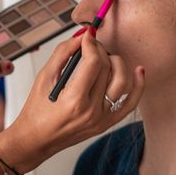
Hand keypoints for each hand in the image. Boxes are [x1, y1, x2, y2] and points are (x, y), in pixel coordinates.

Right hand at [0, 28, 144, 173]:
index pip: (93, 63)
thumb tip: (81, 37)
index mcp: (74, 100)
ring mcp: (102, 119)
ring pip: (122, 81)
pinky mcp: (107, 123)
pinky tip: (139, 70)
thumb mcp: (44, 77)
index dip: (91, 44)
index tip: (86, 35)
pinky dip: (138, 85)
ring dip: (115, 62)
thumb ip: (62, 54)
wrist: (37, 139)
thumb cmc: (36, 110)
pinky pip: (130, 102)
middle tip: (90, 44)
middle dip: (99, 50)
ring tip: (103, 57)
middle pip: (107, 69)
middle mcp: (92, 111)